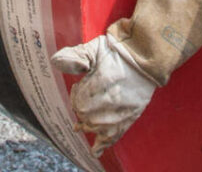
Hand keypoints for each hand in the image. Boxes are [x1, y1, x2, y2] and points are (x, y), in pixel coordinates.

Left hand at [51, 31, 156, 155]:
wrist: (144, 58)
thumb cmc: (118, 52)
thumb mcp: (94, 49)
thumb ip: (75, 56)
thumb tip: (56, 62)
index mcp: (99, 84)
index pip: (79, 101)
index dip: (76, 94)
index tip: (79, 85)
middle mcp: (108, 102)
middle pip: (86, 115)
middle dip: (81, 109)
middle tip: (84, 97)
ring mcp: (119, 112)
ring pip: (98, 128)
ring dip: (88, 126)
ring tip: (81, 126)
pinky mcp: (129, 117)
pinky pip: (114, 135)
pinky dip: (103, 144)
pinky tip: (95, 152)